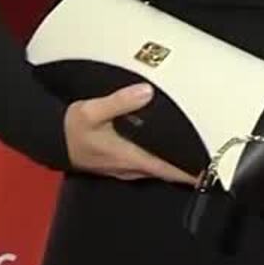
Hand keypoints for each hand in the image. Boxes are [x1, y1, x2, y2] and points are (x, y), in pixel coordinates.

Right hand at [63, 84, 200, 185]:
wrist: (52, 139)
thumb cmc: (72, 128)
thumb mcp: (92, 111)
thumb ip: (119, 102)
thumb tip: (146, 92)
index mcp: (129, 156)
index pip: (166, 169)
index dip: (188, 172)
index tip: (210, 172)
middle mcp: (131, 167)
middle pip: (166, 171)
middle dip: (187, 168)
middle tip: (211, 159)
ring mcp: (126, 168)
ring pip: (157, 170)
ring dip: (175, 165)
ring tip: (195, 154)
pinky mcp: (121, 164)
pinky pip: (148, 166)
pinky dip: (162, 161)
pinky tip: (168, 149)